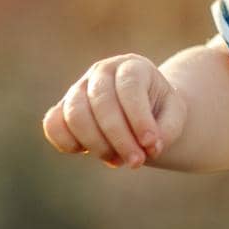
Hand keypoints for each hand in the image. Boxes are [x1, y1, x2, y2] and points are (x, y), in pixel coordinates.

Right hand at [42, 54, 187, 169]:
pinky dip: (66, 142)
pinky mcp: (63, 108)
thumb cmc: (160, 111)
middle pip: (101, 102)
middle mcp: (102, 71)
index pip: (130, 88)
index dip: (139, 118)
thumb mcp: (175, 116)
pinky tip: (85, 152)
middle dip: (120, 138)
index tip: (151, 145)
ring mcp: (79, 88)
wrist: (142, 110)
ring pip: (75, 114)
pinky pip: (53, 124)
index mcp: (133, 66)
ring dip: (96, 145)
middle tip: (137, 162)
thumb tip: (149, 147)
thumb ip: (167, 129)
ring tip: (118, 160)